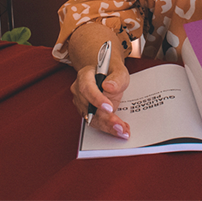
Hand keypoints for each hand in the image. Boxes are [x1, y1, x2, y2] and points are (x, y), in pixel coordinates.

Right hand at [68, 23, 130, 138]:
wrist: (107, 75)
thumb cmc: (112, 72)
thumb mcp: (119, 71)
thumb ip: (116, 78)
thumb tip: (109, 87)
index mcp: (84, 76)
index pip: (87, 88)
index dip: (97, 99)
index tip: (109, 107)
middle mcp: (79, 90)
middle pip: (89, 107)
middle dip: (105, 118)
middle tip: (120, 126)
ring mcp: (81, 103)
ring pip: (92, 118)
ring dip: (108, 126)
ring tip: (123, 130)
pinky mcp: (87, 113)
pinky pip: (96, 122)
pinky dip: (108, 127)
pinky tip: (120, 130)